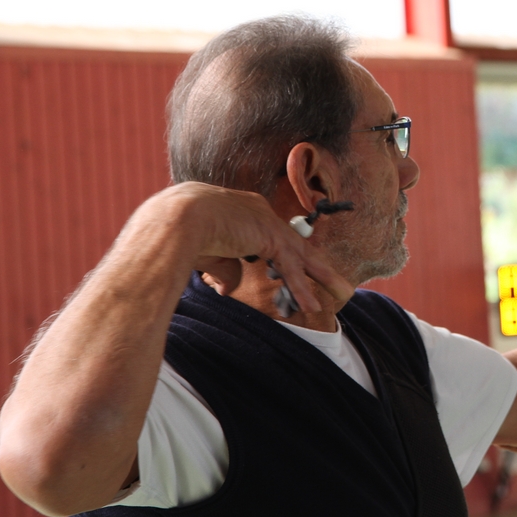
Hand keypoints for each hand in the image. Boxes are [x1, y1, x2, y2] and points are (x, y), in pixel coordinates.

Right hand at [119, 182, 353, 311]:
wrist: (174, 220)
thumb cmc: (178, 234)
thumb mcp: (207, 255)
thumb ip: (225, 269)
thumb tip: (230, 288)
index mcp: (239, 210)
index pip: (269, 236)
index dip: (284, 256)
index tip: (294, 272)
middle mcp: (257, 211)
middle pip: (293, 243)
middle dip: (314, 265)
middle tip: (336, 282)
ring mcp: (266, 221)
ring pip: (300, 254)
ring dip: (322, 277)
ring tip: (343, 294)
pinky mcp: (270, 236)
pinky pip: (291, 267)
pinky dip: (301, 287)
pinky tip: (312, 306)